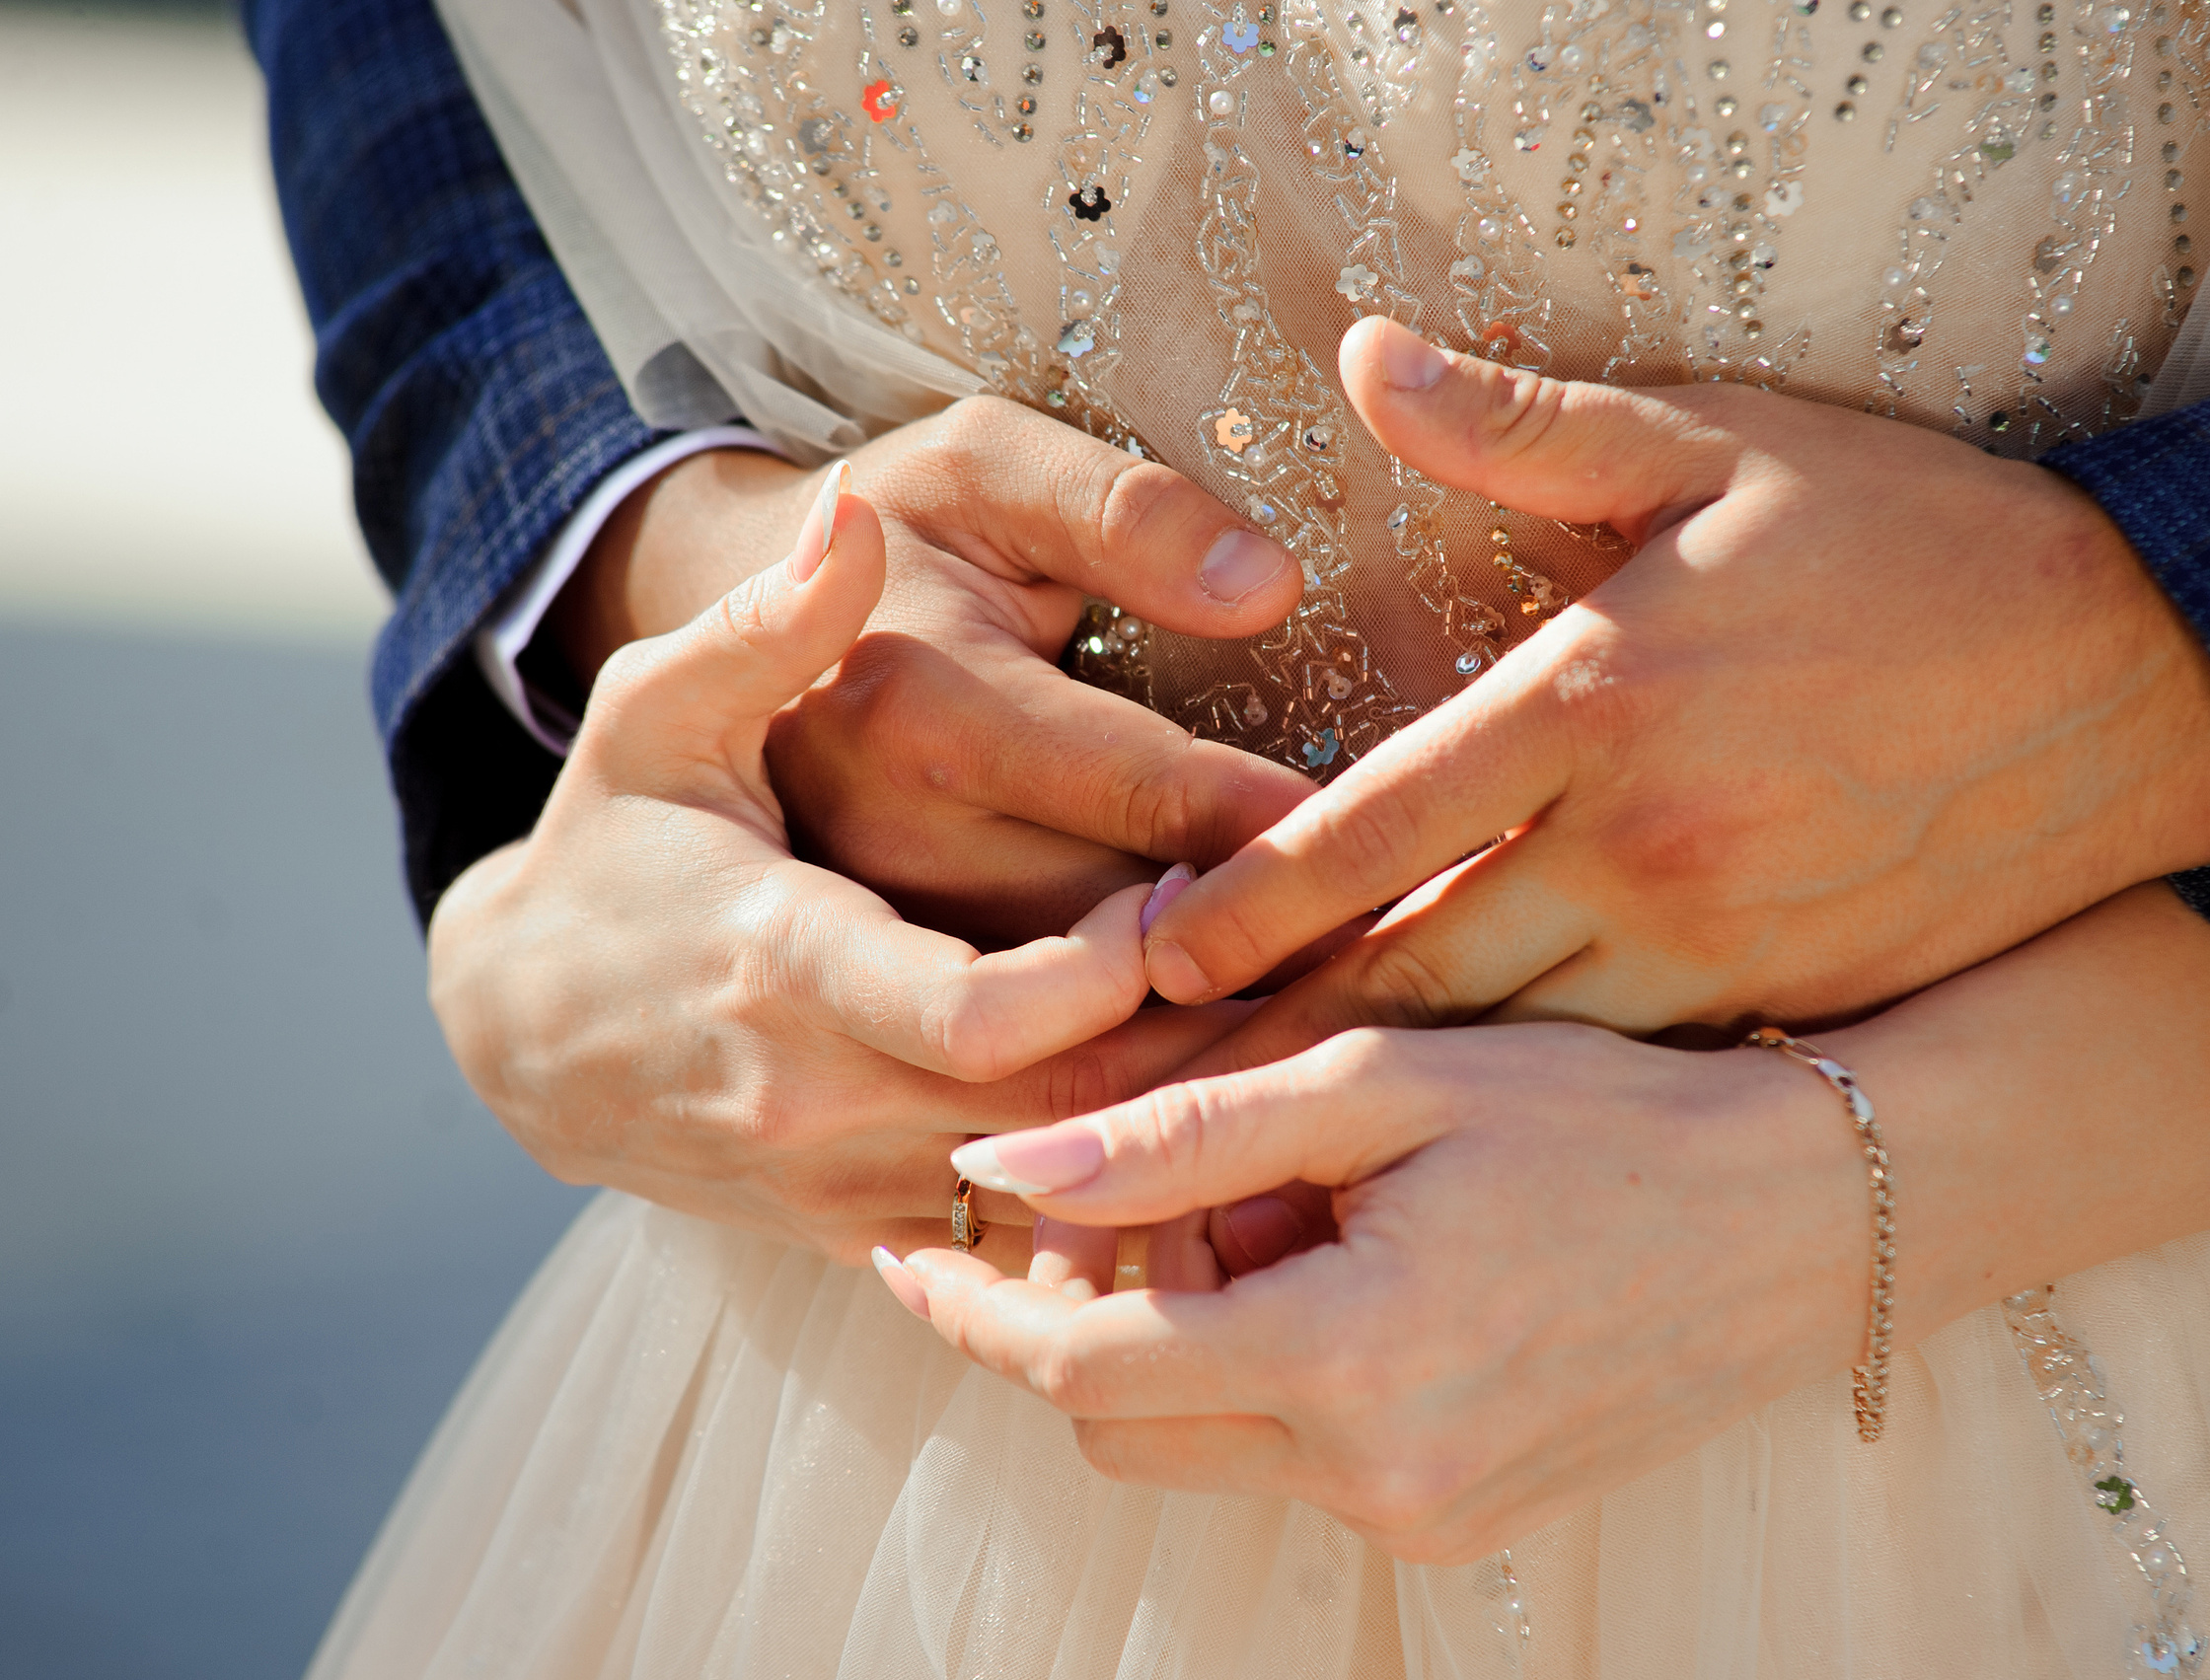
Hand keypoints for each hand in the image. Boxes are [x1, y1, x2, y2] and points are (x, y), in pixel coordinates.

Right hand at [431, 469, 1256, 1268]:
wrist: (521, 1034)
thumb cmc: (616, 849)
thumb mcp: (659, 717)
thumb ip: (764, 629)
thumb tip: (847, 522)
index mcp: (779, 965)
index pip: (982, 1014)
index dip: (1112, 962)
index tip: (1198, 883)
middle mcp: (814, 1100)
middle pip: (1061, 1107)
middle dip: (1194, 1040)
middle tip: (1305, 949)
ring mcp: (841, 1186)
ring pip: (1060, 1185)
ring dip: (1185, 1114)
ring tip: (1299, 1023)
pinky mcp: (864, 1232)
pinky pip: (1023, 1234)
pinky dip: (1124, 1185)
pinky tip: (1222, 1112)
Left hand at [890, 887, 2209, 1559]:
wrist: (1820, 1212)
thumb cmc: (1618, 1113)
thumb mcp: (1394, 1082)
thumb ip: (1187, 1132)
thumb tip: (1001, 1168)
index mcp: (1346, 1362)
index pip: (1078, 1368)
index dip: (972, 1305)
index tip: (907, 1242)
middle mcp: (1377, 1478)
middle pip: (1126, 1426)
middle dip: (1075, 1316)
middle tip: (1103, 1188)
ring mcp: (1429, 1521)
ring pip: (1208, 1447)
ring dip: (1175, 1341)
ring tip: (1243, 1200)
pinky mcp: (1471, 1523)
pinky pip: (1303, 1461)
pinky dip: (1264, 1372)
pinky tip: (1326, 1256)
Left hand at [1139, 319, 2209, 1058]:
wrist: (2138, 679)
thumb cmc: (1915, 546)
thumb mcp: (1722, 445)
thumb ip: (1527, 424)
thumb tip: (1365, 354)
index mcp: (1599, 697)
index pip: (1372, 820)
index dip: (1247, 900)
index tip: (1154, 954)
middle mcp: (1643, 843)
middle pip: (1415, 967)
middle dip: (1280, 1030)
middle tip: (1165, 1080)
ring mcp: (1718, 940)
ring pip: (1507, 1045)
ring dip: (1383, 1085)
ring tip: (1263, 1129)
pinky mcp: (1781, 1001)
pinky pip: (1614, 1068)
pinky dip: (1517, 1101)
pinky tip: (1446, 1130)